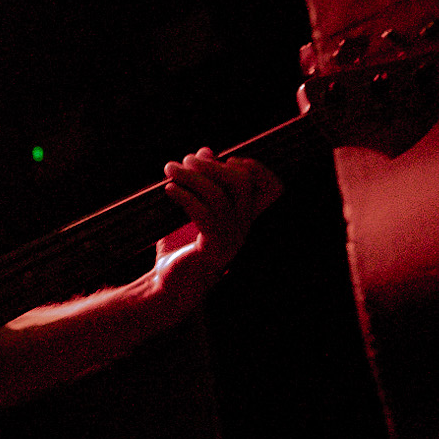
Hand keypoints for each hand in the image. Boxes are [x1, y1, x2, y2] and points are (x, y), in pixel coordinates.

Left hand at [144, 148, 282, 314]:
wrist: (166, 286)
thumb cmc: (179, 248)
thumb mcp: (193, 210)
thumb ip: (203, 182)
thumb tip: (206, 151)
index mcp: (245, 218)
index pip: (272, 188)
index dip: (254, 167)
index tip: (223, 159)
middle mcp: (244, 228)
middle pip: (241, 184)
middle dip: (212, 165)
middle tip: (185, 160)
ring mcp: (230, 240)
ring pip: (218, 195)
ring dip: (191, 176)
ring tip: (170, 169)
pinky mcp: (211, 248)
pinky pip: (203, 213)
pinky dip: (184, 196)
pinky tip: (169, 190)